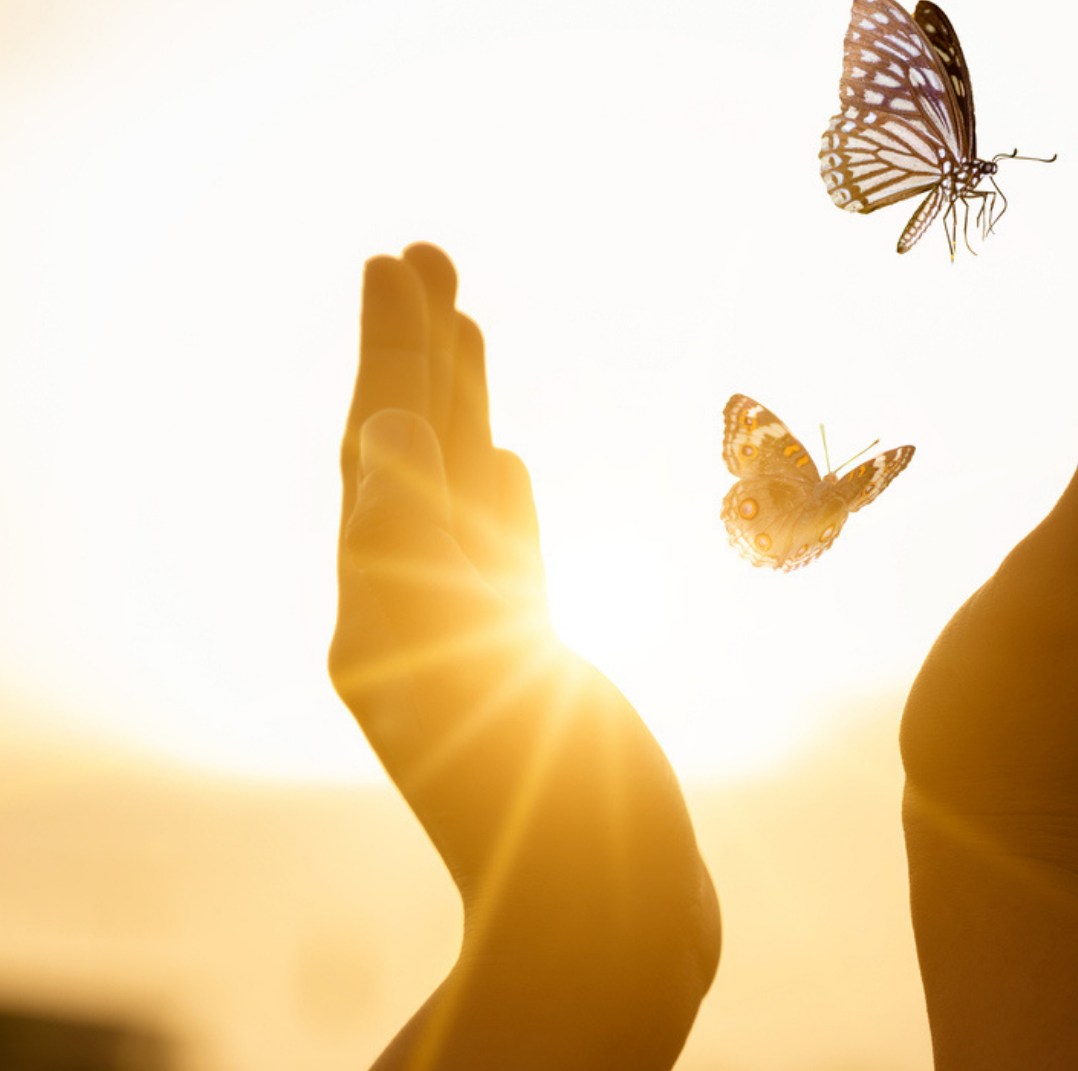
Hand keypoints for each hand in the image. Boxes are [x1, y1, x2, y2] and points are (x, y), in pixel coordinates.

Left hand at [331, 244, 718, 1069]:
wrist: (607, 916)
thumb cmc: (538, 805)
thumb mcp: (459, 665)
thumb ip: (413, 544)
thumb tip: (378, 425)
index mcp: (380, 601)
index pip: (377, 443)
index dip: (388, 348)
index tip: (397, 259)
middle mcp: (414, 606)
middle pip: (410, 449)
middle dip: (417, 350)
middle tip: (422, 253)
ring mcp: (475, 631)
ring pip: (461, 493)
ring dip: (457, 405)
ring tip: (462, 325)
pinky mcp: (530, 659)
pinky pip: (502, 555)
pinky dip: (498, 496)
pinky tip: (502, 455)